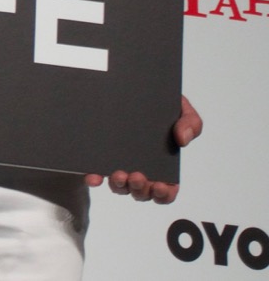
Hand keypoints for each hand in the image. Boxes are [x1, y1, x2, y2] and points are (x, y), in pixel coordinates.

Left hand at [86, 95, 201, 203]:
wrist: (131, 88)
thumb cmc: (160, 104)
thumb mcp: (181, 110)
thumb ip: (191, 123)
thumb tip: (183, 139)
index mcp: (163, 166)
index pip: (165, 191)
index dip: (164, 194)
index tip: (160, 186)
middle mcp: (140, 169)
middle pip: (141, 192)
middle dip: (140, 189)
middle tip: (137, 176)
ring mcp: (118, 164)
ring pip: (119, 186)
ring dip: (119, 185)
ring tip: (119, 174)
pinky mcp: (98, 156)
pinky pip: (95, 173)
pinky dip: (94, 178)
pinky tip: (93, 177)